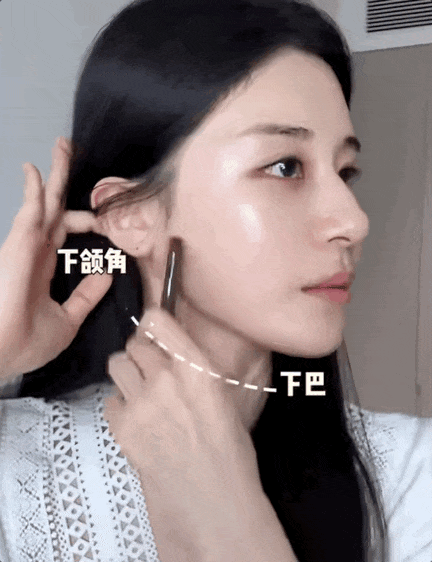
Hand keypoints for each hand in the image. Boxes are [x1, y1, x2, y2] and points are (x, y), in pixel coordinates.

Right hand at [0, 137, 111, 379]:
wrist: (4, 354)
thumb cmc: (30, 341)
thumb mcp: (69, 318)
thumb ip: (87, 294)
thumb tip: (108, 272)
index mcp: (45, 267)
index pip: (65, 232)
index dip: (85, 221)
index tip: (105, 219)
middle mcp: (35, 250)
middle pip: (54, 209)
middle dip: (64, 183)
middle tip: (72, 156)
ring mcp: (25, 245)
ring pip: (44, 202)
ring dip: (54, 174)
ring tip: (63, 146)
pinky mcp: (18, 244)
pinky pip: (30, 210)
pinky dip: (35, 190)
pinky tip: (37, 169)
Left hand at [104, 307, 279, 560]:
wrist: (213, 497)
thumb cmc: (228, 448)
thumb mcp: (220, 395)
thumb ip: (192, 367)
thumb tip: (171, 349)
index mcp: (197, 367)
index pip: (156, 321)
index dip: (152, 325)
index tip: (154, 333)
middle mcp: (166, 378)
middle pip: (133, 344)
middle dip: (140, 355)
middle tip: (151, 373)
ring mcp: (142, 403)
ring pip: (116, 366)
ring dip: (127, 375)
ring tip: (142, 394)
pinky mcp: (122, 427)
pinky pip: (111, 400)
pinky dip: (121, 407)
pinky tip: (139, 421)